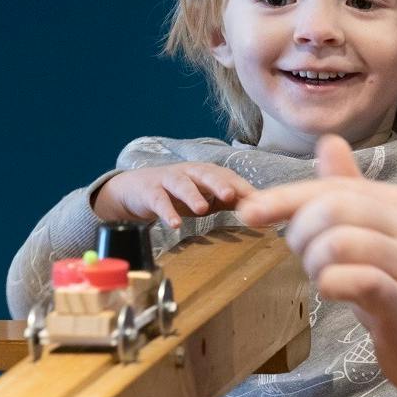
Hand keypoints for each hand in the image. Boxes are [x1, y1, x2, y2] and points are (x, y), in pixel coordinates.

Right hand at [94, 162, 254, 228]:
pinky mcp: (150, 192)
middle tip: (231, 196)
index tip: (257, 201)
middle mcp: (189, 172)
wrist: (136, 190)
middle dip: (219, 184)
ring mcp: (168, 180)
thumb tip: (259, 210)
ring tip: (202, 209)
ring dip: (192, 195)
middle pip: (206, 174)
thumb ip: (229, 201)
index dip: (241, 187)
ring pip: (182, 184)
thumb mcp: (205, 197)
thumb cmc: (176, 194)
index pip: (227, 176)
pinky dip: (166, 212)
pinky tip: (174, 224)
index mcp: (205, 173)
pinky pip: (159, 201)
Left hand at [238, 133, 396, 396]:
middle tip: (302, 259)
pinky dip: (331, 284)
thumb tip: (327, 143)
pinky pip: (356, 281)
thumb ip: (353, 193)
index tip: (248, 212)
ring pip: (338, 241)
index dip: (284, 197)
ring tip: (321, 278)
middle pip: (333, 206)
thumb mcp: (383, 238)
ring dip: (313, 262)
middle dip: (299, 231)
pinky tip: (332, 293)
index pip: (334, 185)